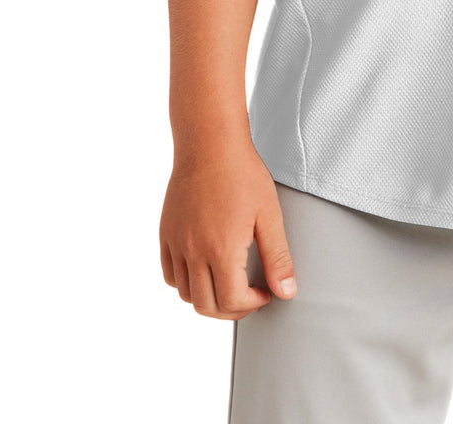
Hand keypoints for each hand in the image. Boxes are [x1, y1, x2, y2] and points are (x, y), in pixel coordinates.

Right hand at [160, 136, 297, 319]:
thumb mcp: (269, 215)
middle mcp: (193, 252)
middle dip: (232, 309)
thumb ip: (278, 258)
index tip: (266, 292)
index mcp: (221, 250)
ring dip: (209, 298)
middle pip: (207, 306)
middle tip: (250, 295)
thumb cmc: (243, 174)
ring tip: (229, 282)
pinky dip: (186, 282)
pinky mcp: (166, 234)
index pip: (232, 302)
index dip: (253, 304)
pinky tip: (206, 268)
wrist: (210, 143)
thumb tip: (286, 293)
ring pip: (186, 294)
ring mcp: (176, 244)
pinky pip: (170, 275)